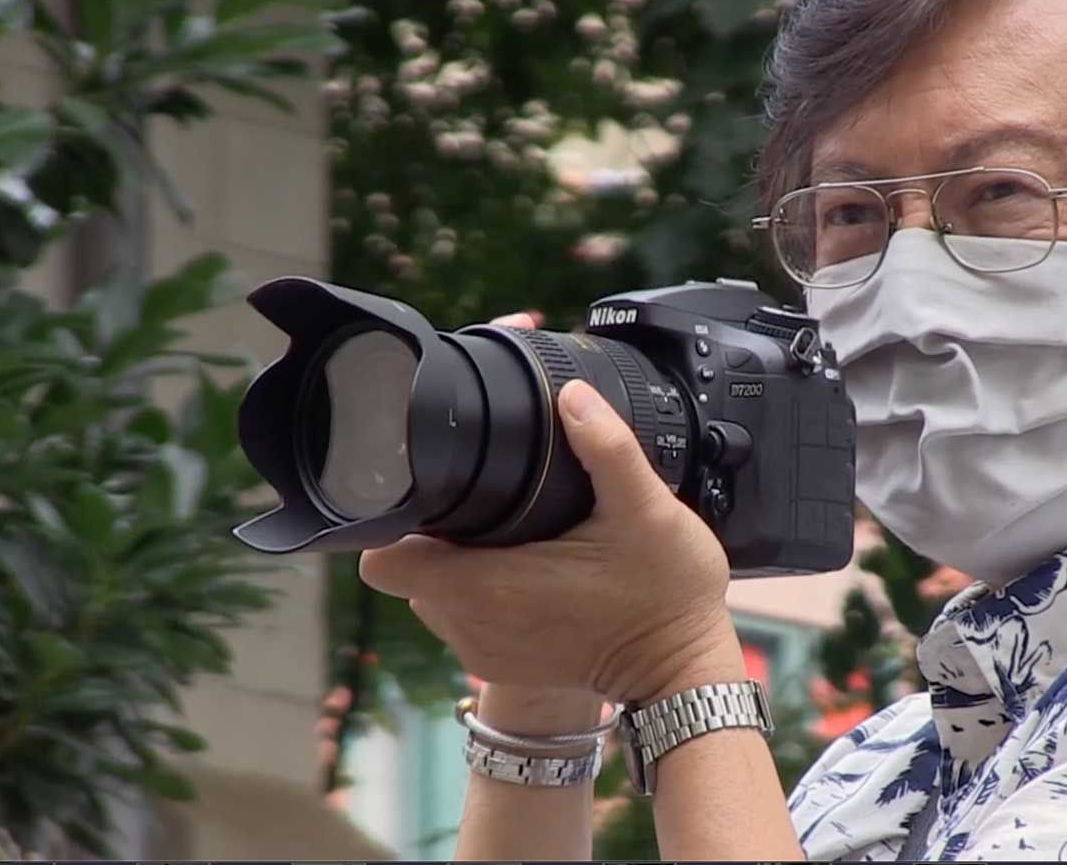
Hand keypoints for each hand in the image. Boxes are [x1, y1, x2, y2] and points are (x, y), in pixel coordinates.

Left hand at [358, 312, 738, 705]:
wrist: (682, 671)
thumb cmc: (665, 595)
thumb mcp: (647, 510)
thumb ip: (608, 448)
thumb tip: (573, 395)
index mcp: (489, 586)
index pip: (384, 560)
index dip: (396, 520)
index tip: (432, 490)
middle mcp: (472, 626)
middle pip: (406, 569)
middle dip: (433, 535)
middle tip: (484, 502)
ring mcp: (483, 652)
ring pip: (431, 593)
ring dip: (456, 564)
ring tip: (508, 534)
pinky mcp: (500, 665)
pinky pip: (460, 619)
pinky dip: (478, 594)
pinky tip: (525, 569)